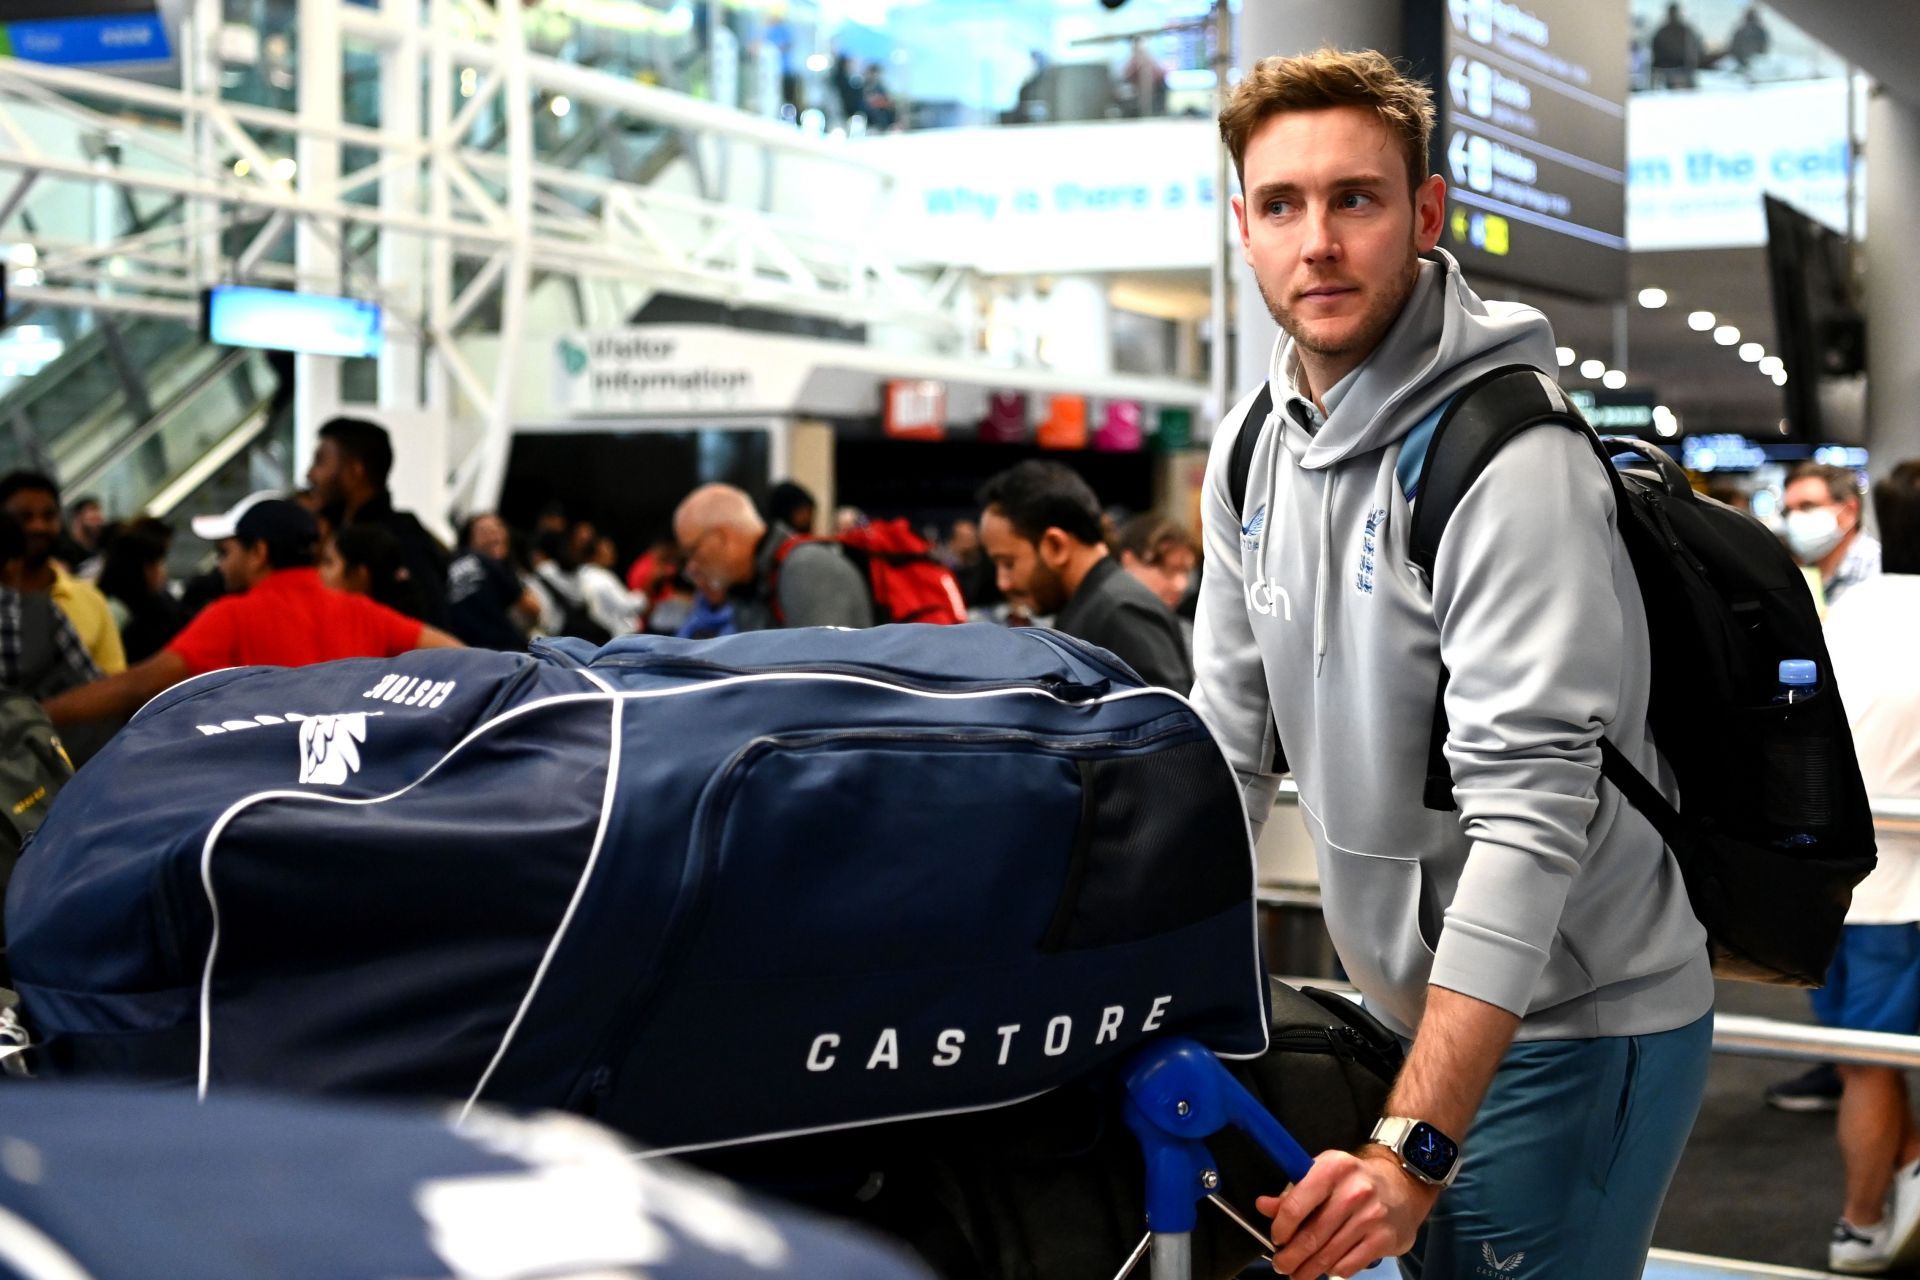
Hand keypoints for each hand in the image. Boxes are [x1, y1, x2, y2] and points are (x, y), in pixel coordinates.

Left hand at [1257, 1147, 1437, 1278]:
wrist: (1401, 1186)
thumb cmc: (1354, 1181)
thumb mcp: (1323, 1174)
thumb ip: (1292, 1193)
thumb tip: (1264, 1206)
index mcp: (1332, 1168)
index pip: (1295, 1205)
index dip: (1281, 1228)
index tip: (1276, 1239)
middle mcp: (1354, 1191)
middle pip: (1311, 1236)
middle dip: (1291, 1257)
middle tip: (1281, 1265)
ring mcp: (1371, 1216)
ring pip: (1329, 1255)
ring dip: (1309, 1270)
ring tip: (1299, 1273)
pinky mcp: (1384, 1238)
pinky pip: (1349, 1265)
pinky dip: (1334, 1270)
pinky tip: (1328, 1267)